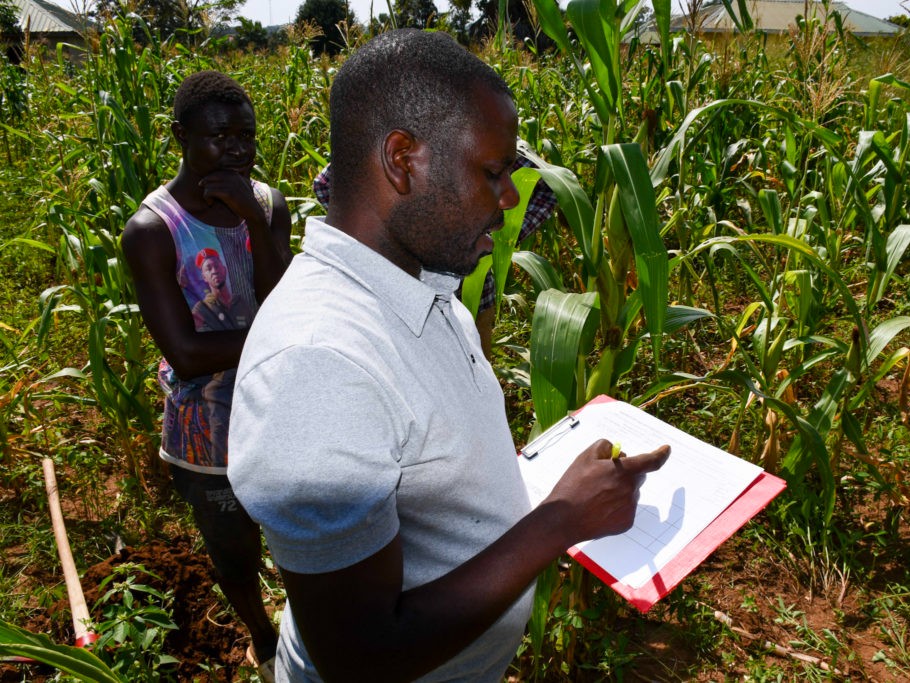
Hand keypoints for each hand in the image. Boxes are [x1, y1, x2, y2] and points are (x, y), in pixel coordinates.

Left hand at [198, 170, 264, 225]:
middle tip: (208, 196)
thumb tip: (251, 163)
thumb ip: (244, 174)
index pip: (213, 174)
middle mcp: (232, 177)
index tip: (208, 190)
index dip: (207, 182)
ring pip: (208, 186)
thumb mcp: (247, 183)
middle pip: (209, 178)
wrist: (253, 211)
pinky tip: (211, 203)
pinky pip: (209, 192)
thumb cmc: (247, 199)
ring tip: (210, 201)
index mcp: (233, 174)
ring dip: (206, 195)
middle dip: (205, 187)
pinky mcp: (228, 193)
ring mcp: (230, 184)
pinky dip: (207, 198)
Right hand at [543, 439, 669, 544]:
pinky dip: (616, 506)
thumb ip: (604, 447)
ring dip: (620, 490)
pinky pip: (626, 509)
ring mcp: (630, 507)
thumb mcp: (584, 457)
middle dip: (627, 473)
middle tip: (605, 476)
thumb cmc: (573, 486)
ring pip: (631, 493)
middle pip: (638, 476)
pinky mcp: (626, 522)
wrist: (564, 519)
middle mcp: (631, 489)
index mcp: (623, 471)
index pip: (651, 461)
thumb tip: (617, 451)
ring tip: (596, 495)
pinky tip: (599, 508)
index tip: (666, 450)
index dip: (661, 454)